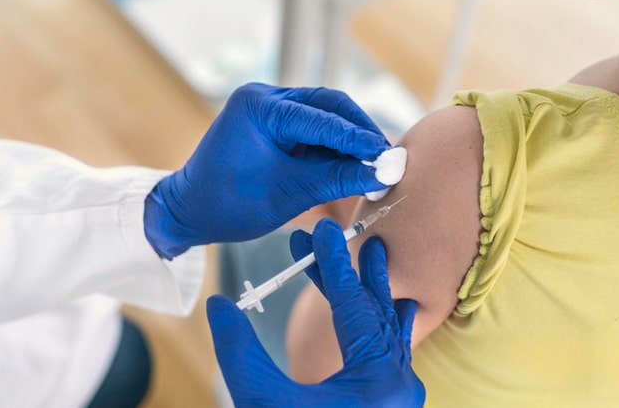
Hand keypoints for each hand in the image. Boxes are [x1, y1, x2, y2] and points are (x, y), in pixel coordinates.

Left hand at [144, 83, 390, 257]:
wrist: (188, 211)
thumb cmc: (227, 205)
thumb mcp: (287, 195)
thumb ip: (335, 179)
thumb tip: (380, 173)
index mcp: (258, 106)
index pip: (322, 118)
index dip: (359, 139)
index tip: (388, 158)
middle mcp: (263, 96)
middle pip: (328, 104)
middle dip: (359, 132)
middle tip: (387, 158)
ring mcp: (268, 104)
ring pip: (324, 113)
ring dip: (349, 138)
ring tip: (375, 164)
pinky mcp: (273, 119)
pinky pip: (313, 125)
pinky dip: (333, 144)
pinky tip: (352, 163)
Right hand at [207, 219, 424, 407]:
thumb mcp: (261, 403)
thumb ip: (239, 350)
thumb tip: (216, 303)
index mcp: (378, 382)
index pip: (353, 305)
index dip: (331, 263)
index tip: (320, 228)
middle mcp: (401, 387)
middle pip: (375, 311)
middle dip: (350, 272)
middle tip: (333, 234)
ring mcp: (402, 400)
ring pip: (389, 331)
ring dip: (370, 294)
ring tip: (369, 258)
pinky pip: (395, 355)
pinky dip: (384, 326)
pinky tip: (391, 310)